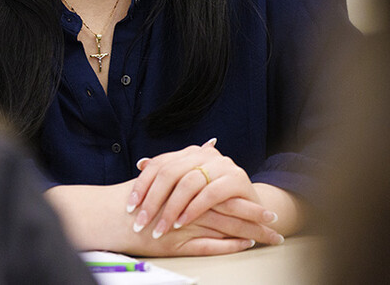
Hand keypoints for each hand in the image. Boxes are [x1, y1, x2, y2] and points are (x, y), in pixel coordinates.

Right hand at [44, 180, 258, 255]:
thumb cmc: (137, 197)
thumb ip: (187, 159)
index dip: (247, 200)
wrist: (111, 214)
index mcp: (191, 186)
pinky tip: (244, 245)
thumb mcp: (163, 171)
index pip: (225, 192)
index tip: (267, 207)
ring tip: (270, 237)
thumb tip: (209, 145)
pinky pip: (208, 243)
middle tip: (277, 224)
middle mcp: (191, 203)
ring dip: (249, 232)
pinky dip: (227, 244)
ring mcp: (185, 222)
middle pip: (231, 210)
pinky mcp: (177, 240)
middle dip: (256, 218)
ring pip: (224, 227)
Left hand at [125, 139, 283, 244]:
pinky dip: (193, 210)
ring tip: (160, 228)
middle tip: (141, 222)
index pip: (160, 164)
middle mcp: (206, 154)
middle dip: (152, 200)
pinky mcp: (237, 179)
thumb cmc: (214, 198)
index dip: (142, 184)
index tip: (130, 206)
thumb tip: (141, 164)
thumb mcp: (189, 185)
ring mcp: (223, 165)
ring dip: (171, 209)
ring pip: (188, 183)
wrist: (251, 206)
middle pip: (170, 173)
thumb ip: (169, 174)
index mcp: (191, 153)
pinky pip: (210, 194)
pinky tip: (181, 223)